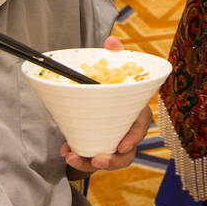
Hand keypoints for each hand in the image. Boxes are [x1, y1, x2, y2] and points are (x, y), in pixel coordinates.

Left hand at [61, 36, 151, 171]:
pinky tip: (66, 151)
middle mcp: (128, 130)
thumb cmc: (113, 81)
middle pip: (128, 154)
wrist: (100, 93)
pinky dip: (80, 158)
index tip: (121, 146)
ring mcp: (114, 142)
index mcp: (136, 111)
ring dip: (90, 164)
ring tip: (72, 158)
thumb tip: (111, 41)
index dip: (133, 138)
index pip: (140, 127)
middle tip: (96, 159)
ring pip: (108, 161)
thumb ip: (115, 54)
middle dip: (112, 161)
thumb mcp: (114, 66)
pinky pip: (92, 158)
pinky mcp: (100, 147)